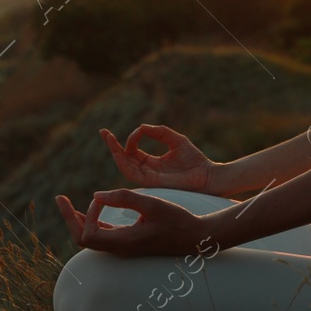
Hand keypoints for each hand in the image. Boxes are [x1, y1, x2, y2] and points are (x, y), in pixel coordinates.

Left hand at [54, 189, 210, 257]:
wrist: (196, 237)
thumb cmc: (177, 220)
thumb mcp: (152, 204)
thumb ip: (123, 198)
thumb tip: (96, 195)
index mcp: (124, 243)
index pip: (88, 235)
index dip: (87, 215)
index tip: (102, 197)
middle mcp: (120, 249)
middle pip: (83, 239)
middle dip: (69, 219)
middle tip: (59, 198)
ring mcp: (124, 247)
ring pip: (91, 238)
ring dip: (78, 220)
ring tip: (66, 203)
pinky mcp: (129, 242)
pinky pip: (102, 235)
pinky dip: (91, 221)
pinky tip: (91, 208)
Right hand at [101, 124, 216, 192]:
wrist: (207, 176)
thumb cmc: (195, 161)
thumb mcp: (175, 140)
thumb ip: (159, 132)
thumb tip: (141, 127)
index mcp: (152, 163)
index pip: (133, 151)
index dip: (131, 139)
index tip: (138, 130)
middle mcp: (147, 171)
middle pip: (125, 159)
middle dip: (113, 146)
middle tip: (103, 132)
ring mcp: (149, 178)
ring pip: (125, 167)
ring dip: (115, 153)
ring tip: (109, 139)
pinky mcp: (152, 183)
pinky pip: (133, 175)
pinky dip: (124, 164)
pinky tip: (119, 153)